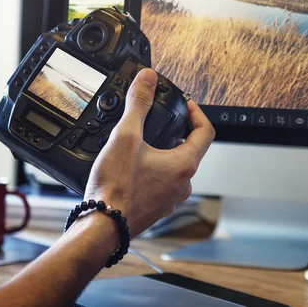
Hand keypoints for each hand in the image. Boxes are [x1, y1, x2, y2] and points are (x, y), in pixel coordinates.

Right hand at [84, 68, 214, 236]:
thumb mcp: (126, 137)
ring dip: (166, 152)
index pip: (206, 132)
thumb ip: (139, 104)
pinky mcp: (156, 207)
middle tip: (162, 119)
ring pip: (176, 168)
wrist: (101, 228)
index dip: (197, 113)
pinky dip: (155, 170)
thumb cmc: (115, 188)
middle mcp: (183, 183)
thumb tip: (148, 79)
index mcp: (184, 165)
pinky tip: (134, 166)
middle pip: (191, 149)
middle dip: (178, 131)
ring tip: (145, 141)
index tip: (186, 104)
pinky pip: (163, 183)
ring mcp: (171, 198)